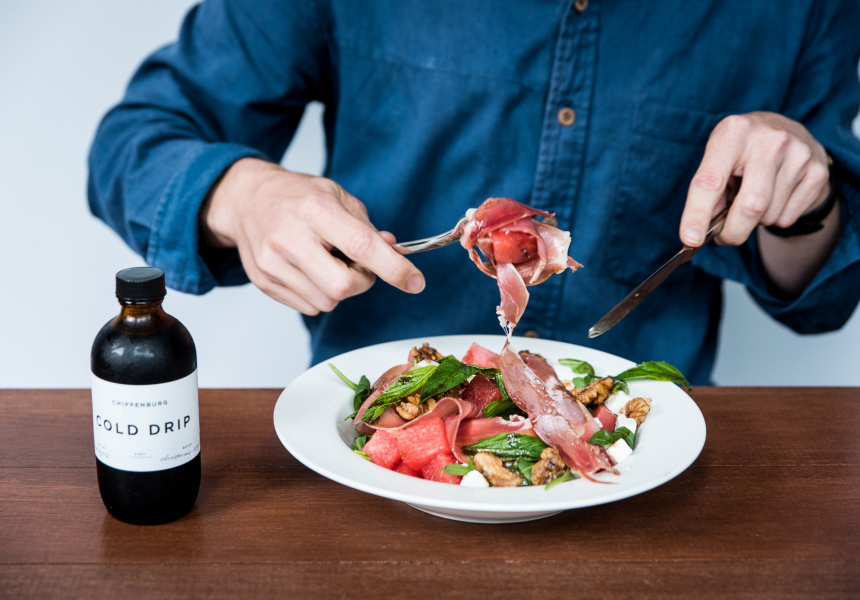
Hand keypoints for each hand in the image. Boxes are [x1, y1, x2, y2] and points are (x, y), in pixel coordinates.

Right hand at [200, 158, 424, 314]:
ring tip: (328, 262)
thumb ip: (367, 227)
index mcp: (314, 210)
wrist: (246, 201)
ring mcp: (272, 263)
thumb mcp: (337, 196)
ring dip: (340, 289)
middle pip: (342, 286)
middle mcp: (289, 237)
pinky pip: (309, 306)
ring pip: (326, 301)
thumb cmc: (297, 197)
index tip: (415, 281)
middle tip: (357, 265)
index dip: (393, 268)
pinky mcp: (264, 282)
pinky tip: (311, 270)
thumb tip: (394, 253)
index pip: (361, 246)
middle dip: (362, 282)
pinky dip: (320, 294)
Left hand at [680, 112, 830, 246]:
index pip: (710, 181)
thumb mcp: (718, 160)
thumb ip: (708, 194)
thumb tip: (698, 234)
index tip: (690, 240)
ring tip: (754, 198)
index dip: (697, 213)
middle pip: (750, 206)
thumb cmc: (742, 153)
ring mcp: (798, 154)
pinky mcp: (817, 172)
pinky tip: (775, 197)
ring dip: (755, 221)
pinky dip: (774, 219)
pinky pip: (787, 218)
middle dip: (733, 231)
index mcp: (734, 132)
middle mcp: (769, 139)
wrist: (787, 132)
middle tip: (724, 237)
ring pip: (768, 216)